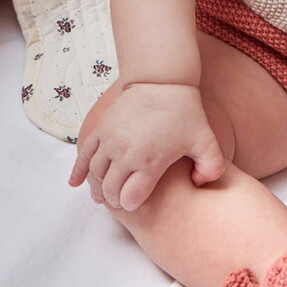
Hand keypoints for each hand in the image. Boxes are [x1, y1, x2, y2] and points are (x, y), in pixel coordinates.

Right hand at [69, 82, 225, 211]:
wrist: (163, 82)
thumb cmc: (185, 113)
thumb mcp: (206, 141)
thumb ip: (211, 167)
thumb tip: (199, 185)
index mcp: (149, 161)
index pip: (130, 198)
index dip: (132, 204)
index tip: (136, 202)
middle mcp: (125, 153)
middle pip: (109, 190)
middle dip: (114, 199)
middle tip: (121, 200)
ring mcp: (110, 140)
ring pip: (95, 175)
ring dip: (97, 188)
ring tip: (103, 194)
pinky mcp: (101, 128)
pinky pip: (83, 155)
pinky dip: (78, 171)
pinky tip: (75, 183)